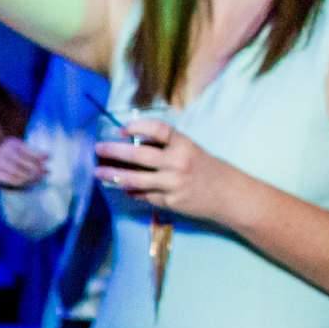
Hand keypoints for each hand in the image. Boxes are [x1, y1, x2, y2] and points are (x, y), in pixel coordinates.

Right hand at [0, 137, 49, 188]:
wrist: (0, 165)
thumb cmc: (18, 158)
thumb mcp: (27, 153)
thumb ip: (36, 154)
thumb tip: (49, 156)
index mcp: (11, 143)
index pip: (27, 150)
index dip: (39, 154)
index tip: (50, 157)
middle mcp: (1, 150)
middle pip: (23, 162)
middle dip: (36, 168)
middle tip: (46, 172)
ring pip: (17, 172)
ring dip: (31, 177)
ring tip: (39, 178)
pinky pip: (10, 179)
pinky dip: (22, 182)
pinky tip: (29, 182)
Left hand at [93, 121, 242, 223]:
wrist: (230, 196)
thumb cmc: (209, 170)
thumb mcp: (192, 151)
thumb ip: (168, 148)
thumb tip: (134, 144)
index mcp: (185, 145)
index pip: (158, 129)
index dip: (138, 126)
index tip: (121, 128)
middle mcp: (178, 163)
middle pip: (138, 156)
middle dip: (114, 152)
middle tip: (98, 149)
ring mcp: (173, 184)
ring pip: (135, 180)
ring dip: (113, 175)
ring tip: (98, 172)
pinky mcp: (171, 202)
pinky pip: (144, 196)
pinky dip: (131, 191)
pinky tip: (121, 188)